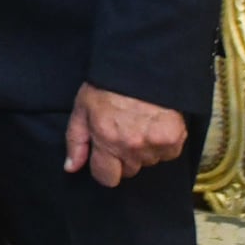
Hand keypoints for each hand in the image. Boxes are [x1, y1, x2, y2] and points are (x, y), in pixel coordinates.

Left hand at [63, 83, 187, 186]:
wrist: (141, 66)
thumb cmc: (107, 86)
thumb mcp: (82, 109)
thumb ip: (75, 141)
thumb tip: (71, 168)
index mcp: (106, 141)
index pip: (107, 178)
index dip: (105, 168)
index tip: (106, 156)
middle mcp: (131, 147)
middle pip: (129, 170)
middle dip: (124, 157)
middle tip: (124, 132)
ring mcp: (154, 144)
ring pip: (149, 162)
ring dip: (144, 150)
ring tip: (139, 125)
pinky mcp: (173, 139)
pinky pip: (168, 154)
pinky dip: (163, 143)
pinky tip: (154, 125)